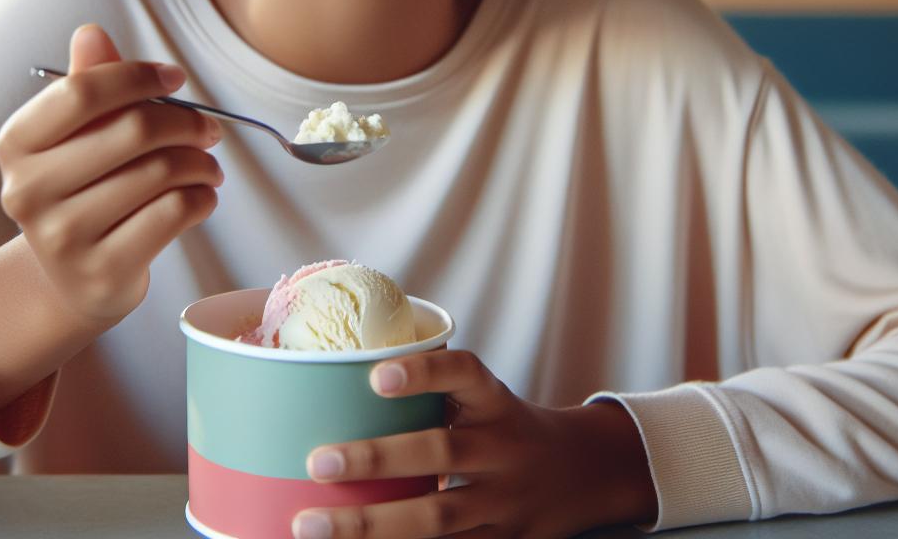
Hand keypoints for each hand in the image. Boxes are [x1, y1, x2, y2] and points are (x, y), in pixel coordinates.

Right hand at [0, 24, 222, 328]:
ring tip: (208, 165)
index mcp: (17, 144)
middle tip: (209, 129)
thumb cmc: (83, 190)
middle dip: (185, 123)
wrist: (73, 280)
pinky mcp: (101, 271)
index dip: (138, 77)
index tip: (176, 78)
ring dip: (200, 162)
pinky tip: (201, 195)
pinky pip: (172, 214)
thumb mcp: (77, 137)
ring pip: (159, 173)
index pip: (82, 92)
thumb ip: (88, 83)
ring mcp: (62, 237)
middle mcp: (28, 190)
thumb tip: (91, 32)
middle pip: (131, 131)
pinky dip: (201, 197)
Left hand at [292, 350, 657, 538]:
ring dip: (371, 524)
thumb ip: (434, 394)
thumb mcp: (487, 399)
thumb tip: (334, 382)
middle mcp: (504, 449)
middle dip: (377, 459)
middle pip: (441, 454)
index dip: (424, 373)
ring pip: (437, 519)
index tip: (375, 376)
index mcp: (496, 403)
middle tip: (319, 462)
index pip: (466, 375)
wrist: (585, 473)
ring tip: (312, 525)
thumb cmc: (508, 428)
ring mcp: (504, 503)